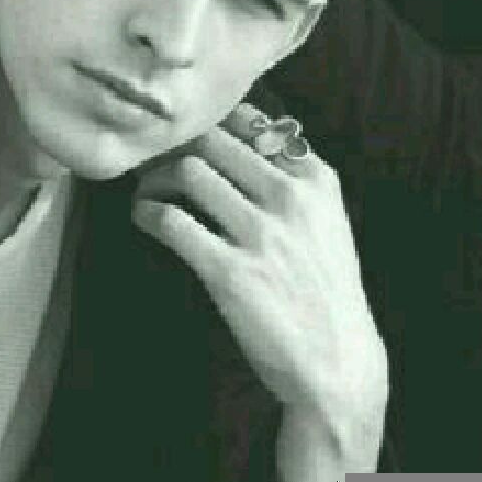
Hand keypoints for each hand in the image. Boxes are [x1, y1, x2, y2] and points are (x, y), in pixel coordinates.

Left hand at [132, 102, 387, 479]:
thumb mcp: (325, 220)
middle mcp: (290, 197)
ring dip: (155, 177)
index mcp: (315, 179)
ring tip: (146, 191)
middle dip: (174, 146)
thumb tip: (240, 136)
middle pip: (211, 140)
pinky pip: (171, 220)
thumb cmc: (325, 288)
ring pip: (187, 171)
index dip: (207, 123)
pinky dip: (147, 212)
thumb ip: (292, 177)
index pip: (249, 120)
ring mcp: (261, 233)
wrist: (337, 361)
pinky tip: (144, 218)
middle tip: (154, 162)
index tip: (185, 137)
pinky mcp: (229, 271)